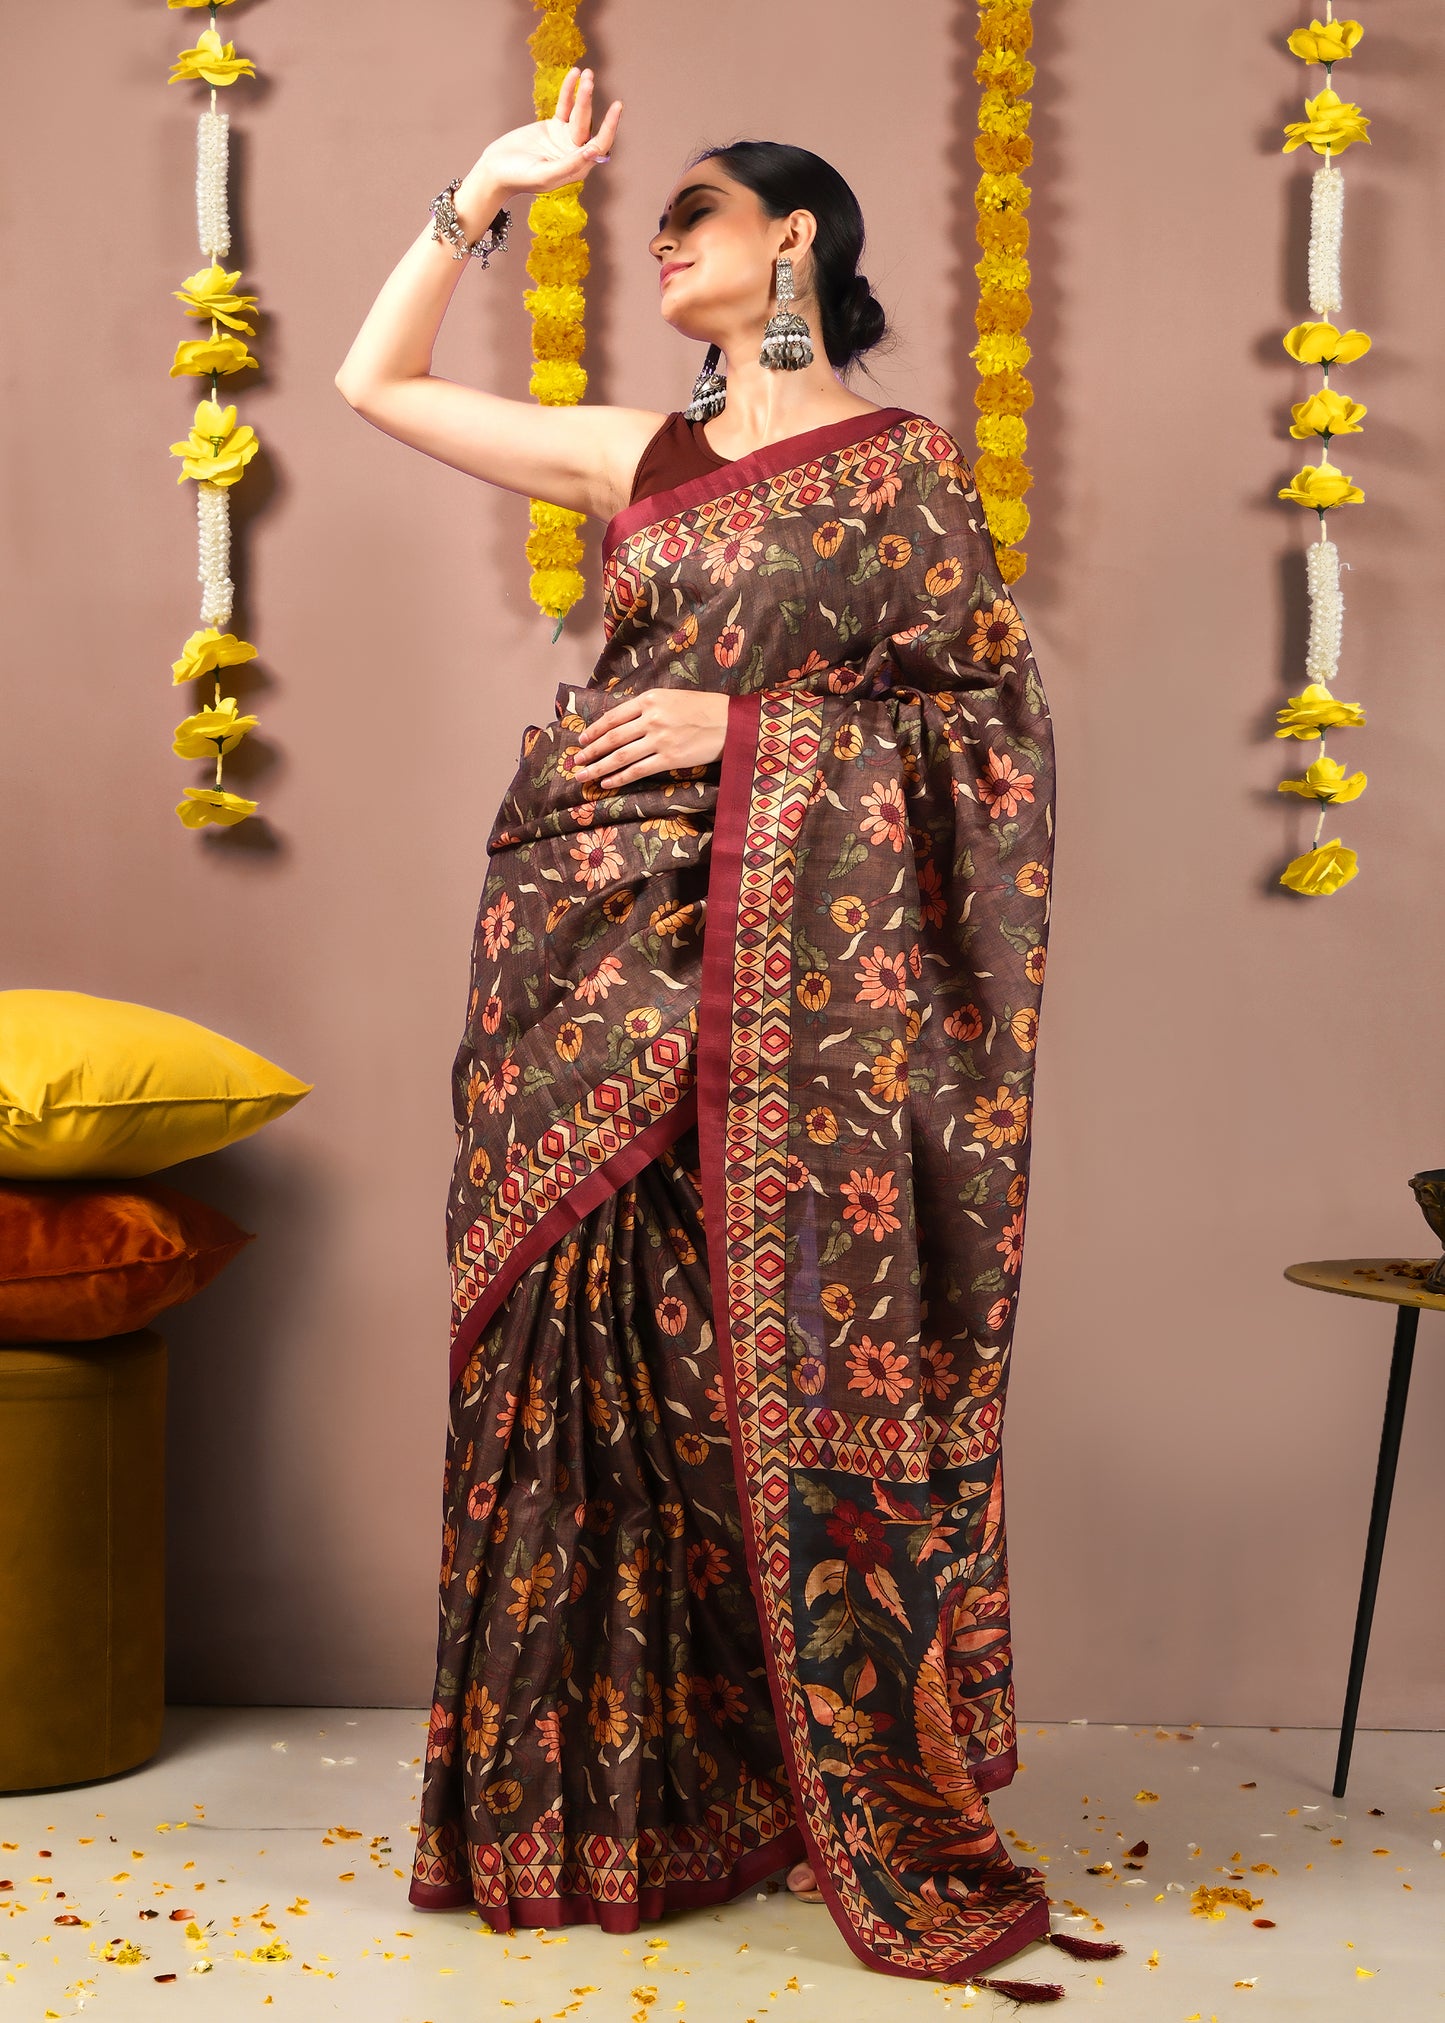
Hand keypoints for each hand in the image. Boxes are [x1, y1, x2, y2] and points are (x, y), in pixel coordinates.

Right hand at [471, 67, 620, 202]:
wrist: (496, 169)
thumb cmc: (518, 178)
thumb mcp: (544, 175)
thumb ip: (569, 165)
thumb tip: (593, 152)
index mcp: (578, 168)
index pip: (600, 146)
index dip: (610, 127)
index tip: (616, 107)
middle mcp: (575, 153)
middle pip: (587, 124)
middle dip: (588, 101)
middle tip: (589, 79)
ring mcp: (565, 139)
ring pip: (578, 113)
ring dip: (582, 93)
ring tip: (586, 73)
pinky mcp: (554, 127)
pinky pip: (565, 107)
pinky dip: (569, 92)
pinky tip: (574, 74)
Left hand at [573, 691, 729, 788]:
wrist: (730, 722)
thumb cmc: (703, 708)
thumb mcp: (671, 698)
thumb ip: (647, 708)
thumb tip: (622, 722)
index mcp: (649, 700)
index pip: (613, 717)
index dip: (594, 730)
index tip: (581, 740)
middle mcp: (651, 718)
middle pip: (612, 738)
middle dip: (590, 751)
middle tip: (576, 762)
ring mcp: (659, 739)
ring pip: (620, 756)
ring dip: (599, 767)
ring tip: (583, 776)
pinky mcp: (669, 758)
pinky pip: (638, 770)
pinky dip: (619, 778)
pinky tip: (607, 783)